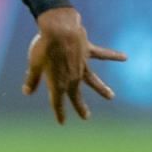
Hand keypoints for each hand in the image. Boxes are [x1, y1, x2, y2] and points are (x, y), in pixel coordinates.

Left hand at [23, 7, 125, 123]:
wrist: (59, 29)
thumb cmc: (43, 47)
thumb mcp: (34, 64)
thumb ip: (32, 80)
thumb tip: (27, 92)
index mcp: (58, 83)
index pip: (58, 102)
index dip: (59, 113)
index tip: (62, 122)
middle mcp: (73, 77)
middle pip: (76, 95)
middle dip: (80, 107)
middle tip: (86, 117)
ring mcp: (82, 65)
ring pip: (93, 80)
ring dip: (102, 89)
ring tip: (111, 96)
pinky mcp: (88, 51)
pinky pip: (103, 55)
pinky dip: (113, 56)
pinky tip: (124, 57)